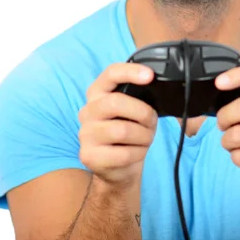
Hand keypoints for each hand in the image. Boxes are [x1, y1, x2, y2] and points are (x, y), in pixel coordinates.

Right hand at [78, 63, 157, 188]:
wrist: (118, 167)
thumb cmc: (129, 132)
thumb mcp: (133, 110)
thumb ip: (139, 95)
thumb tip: (154, 84)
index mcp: (97, 93)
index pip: (110, 73)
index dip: (130, 71)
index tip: (150, 75)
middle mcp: (87, 110)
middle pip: (116, 102)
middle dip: (143, 113)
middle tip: (151, 122)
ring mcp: (85, 134)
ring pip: (122, 130)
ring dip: (143, 136)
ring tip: (145, 138)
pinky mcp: (88, 156)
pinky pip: (123, 153)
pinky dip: (138, 153)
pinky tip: (137, 152)